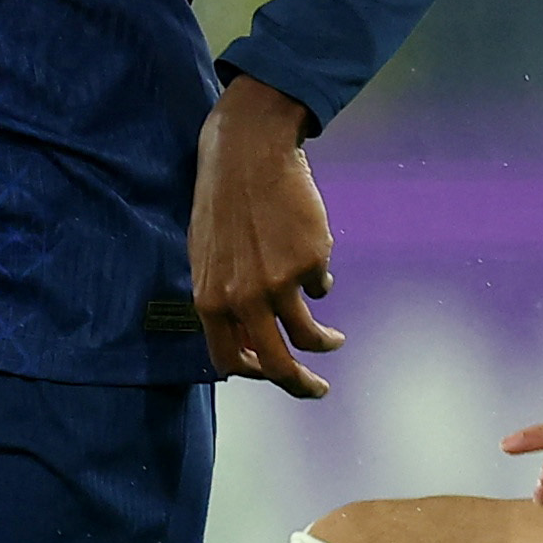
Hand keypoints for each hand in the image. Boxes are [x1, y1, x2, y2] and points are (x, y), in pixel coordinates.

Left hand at [187, 74, 344, 396]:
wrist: (248, 151)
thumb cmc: (223, 203)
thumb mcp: (208, 257)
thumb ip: (223, 301)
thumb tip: (249, 344)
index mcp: (211, 299)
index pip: (230, 361)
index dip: (255, 375)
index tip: (272, 376)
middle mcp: (244, 298)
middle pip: (277, 366)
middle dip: (300, 387)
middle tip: (316, 390)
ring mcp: (280, 282)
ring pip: (309, 336)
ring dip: (325, 343)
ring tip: (334, 340)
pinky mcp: (312, 261)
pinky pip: (321, 286)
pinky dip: (319, 280)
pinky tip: (309, 251)